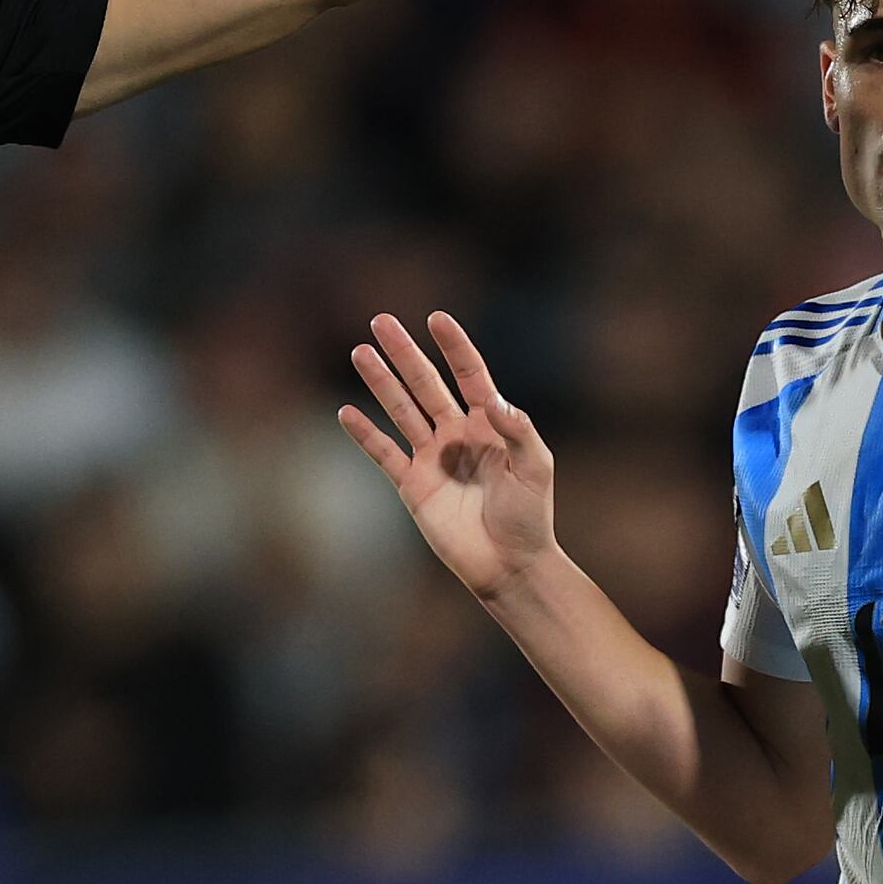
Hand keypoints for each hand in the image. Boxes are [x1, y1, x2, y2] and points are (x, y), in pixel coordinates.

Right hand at [338, 312, 560, 600]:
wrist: (510, 564)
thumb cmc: (529, 516)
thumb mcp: (535, 467)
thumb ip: (517, 431)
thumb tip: (494, 401)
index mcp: (490, 424)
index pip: (470, 374)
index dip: (454, 346)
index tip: (437, 318)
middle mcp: (458, 434)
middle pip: (427, 384)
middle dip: (405, 353)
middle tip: (381, 321)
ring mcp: (433, 458)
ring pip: (402, 410)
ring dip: (381, 382)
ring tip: (361, 352)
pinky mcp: (413, 485)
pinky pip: (384, 454)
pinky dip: (365, 435)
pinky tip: (347, 412)